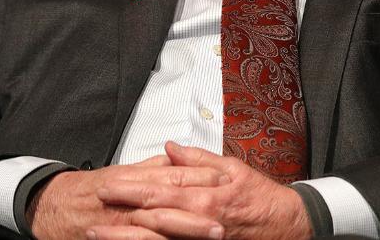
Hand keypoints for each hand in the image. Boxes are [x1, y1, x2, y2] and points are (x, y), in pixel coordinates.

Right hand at [27, 155, 228, 239]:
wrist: (54, 204)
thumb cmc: (94, 187)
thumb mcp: (127, 170)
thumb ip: (156, 166)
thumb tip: (181, 156)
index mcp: (139, 178)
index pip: (177, 176)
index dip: (203, 178)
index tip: (227, 180)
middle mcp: (133, 200)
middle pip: (171, 203)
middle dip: (198, 213)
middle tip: (225, 220)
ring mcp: (123, 222)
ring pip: (157, 228)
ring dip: (184, 232)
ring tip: (211, 236)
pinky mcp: (113, 237)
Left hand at [89, 142, 312, 239]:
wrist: (286, 227)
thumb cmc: (261, 199)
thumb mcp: (234, 170)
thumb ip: (200, 159)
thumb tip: (171, 148)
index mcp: (205, 196)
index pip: (159, 189)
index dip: (130, 187)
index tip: (107, 184)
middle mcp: (198, 220)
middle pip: (150, 216)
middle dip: (119, 211)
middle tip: (94, 205)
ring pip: (153, 238)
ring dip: (123, 236)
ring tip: (96, 232)